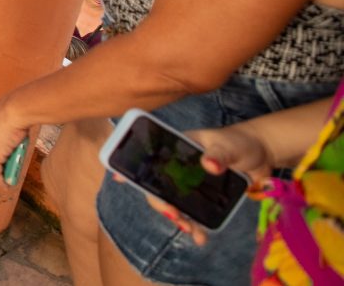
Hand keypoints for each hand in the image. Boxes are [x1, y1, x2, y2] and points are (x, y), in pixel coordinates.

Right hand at [120, 123, 272, 246]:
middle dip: (161, 204)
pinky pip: (193, 214)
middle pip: (159, 187)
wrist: (261, 156)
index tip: (119, 178)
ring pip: (174, 203)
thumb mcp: (229, 146)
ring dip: (178, 219)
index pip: (150, 158)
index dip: (132, 168)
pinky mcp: (204, 199)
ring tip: (191, 231)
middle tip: (174, 215)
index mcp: (177, 149)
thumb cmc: (240, 143)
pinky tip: (201, 237)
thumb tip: (209, 164)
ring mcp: (190, 184)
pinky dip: (195, 226)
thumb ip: (219, 154)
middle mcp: (178, 168)